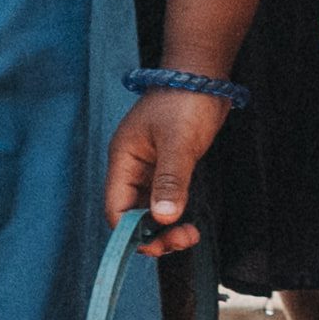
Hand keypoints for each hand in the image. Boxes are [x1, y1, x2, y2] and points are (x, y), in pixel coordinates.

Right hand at [107, 84, 217, 241]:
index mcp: (123, 159)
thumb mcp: (178, 142)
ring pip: (149, 210)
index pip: (116, 208)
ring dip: (165, 227)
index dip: (131, 232)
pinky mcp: (167, 167)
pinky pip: (164, 200)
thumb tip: (162, 218)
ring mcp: (149, 168)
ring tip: (189, 235)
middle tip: (181, 240)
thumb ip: (170, 180)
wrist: (203, 75)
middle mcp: (132, 167)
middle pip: (131, 214)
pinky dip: (175, 214)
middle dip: (152, 233)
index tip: (158, 244)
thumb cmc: (186, 100)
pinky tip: (190, 222)